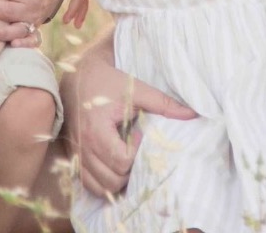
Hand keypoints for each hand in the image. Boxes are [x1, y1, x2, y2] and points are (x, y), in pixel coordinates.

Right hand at [64, 53, 197, 194]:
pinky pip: (88, 185)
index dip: (136, 152)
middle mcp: (83, 147)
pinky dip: (103, 183)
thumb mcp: (136, 90)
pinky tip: (113, 166)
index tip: (138, 133)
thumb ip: (163, 103)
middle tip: (135, 149)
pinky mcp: (73, 158)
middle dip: (130, 170)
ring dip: (118, 180)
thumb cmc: (107, 83)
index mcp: (96, 130)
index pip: (122, 160)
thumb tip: (192, 114)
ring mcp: (76, 155)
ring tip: (126, 158)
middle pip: (113, 179)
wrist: (77, 77)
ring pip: (101, 187)